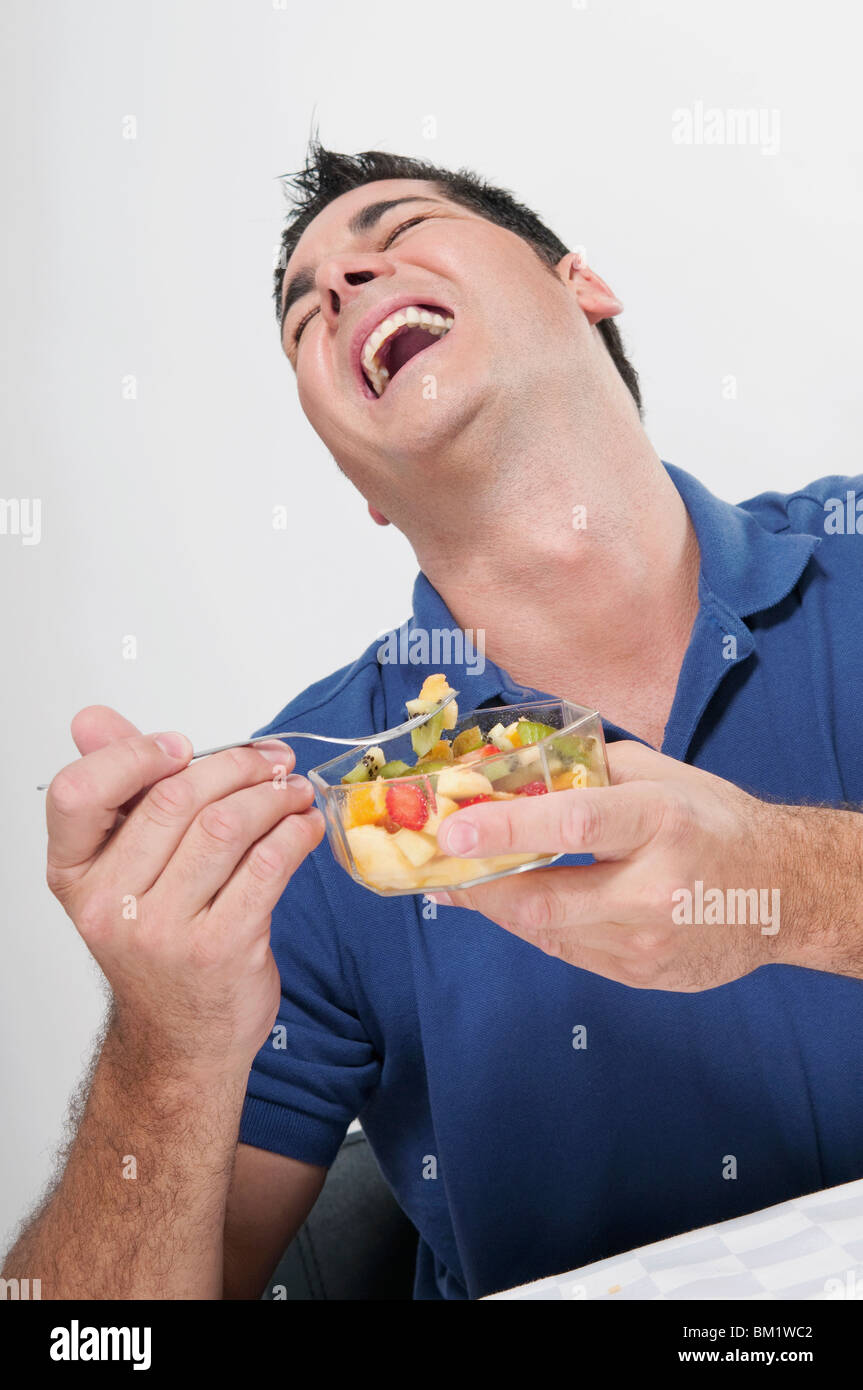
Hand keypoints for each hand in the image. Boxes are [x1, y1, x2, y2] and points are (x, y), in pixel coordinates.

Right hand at [45, 707, 323, 1072]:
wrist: (181, 1040)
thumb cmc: (158, 944)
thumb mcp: (122, 871)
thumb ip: (118, 791)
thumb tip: (92, 719)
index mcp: (75, 874)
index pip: (78, 794)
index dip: (134, 755)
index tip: (183, 745)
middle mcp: (109, 904)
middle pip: (174, 801)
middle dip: (235, 766)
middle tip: (271, 760)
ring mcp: (164, 931)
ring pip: (225, 827)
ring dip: (273, 795)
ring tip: (293, 790)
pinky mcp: (221, 948)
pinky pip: (267, 865)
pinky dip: (295, 833)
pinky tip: (305, 825)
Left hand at [430, 741, 798, 990]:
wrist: (786, 893)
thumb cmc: (717, 823)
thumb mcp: (664, 776)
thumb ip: (591, 768)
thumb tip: (514, 765)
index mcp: (662, 822)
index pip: (574, 824)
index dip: (506, 828)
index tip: (454, 830)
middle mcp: (656, 888)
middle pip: (546, 899)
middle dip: (481, 886)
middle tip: (439, 867)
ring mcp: (650, 943)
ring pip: (548, 932)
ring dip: (498, 907)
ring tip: (462, 883)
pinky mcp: (643, 976)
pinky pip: (568, 951)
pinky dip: (535, 926)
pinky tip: (517, 903)